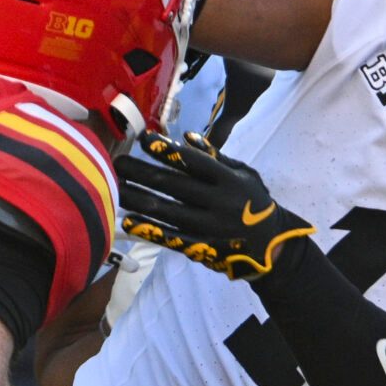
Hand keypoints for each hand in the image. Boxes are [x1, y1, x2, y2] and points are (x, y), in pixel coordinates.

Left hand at [116, 132, 312, 281]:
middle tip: (117, 163)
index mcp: (229, 180)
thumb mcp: (244, 174)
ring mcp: (207, 227)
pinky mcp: (200, 247)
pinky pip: (170, 237)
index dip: (166, 150)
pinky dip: (148, 229)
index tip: (143, 140)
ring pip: (166, 211)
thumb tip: (186, 137)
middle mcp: (218, 202)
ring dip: (137, 199)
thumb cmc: (253, 202)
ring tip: (116, 188)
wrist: (270, 244)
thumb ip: (215, 156)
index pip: (192, 162)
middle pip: (173, 185)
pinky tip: (128, 221)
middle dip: (142, 173)